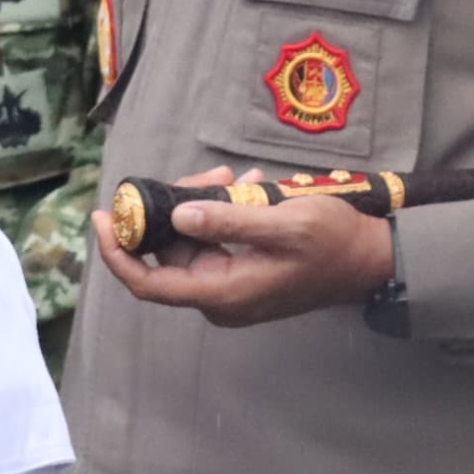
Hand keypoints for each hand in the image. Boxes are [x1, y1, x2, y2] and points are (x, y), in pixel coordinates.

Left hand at [88, 164, 397, 328]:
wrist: (372, 258)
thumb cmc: (334, 242)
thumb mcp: (284, 224)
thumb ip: (229, 221)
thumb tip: (178, 216)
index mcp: (222, 294)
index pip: (148, 282)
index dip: (117, 252)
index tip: (101, 216)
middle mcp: (218, 296)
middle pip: (168, 251)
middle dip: (174, 208)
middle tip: (209, 177)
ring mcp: (229, 285)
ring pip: (189, 240)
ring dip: (201, 205)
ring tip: (232, 178)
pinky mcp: (241, 272)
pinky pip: (212, 239)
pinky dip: (219, 212)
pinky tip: (243, 186)